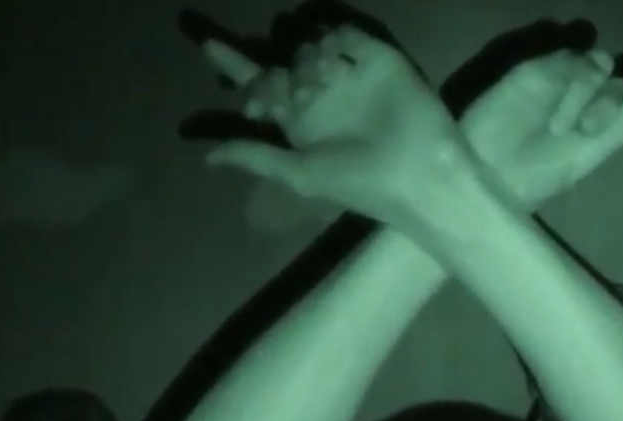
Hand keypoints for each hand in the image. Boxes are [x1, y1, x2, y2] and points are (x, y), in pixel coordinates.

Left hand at [196, 22, 464, 224]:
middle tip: (291, 95)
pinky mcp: (377, 60)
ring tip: (325, 87)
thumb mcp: (299, 174)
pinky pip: (344, 35)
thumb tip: (206, 157)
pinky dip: (334, 42)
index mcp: (300, 123)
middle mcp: (322, 95)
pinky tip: (340, 66)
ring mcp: (349, 75)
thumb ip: (255, 156)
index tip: (205, 44)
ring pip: (309, 46)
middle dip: (277, 73)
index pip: (260, 87)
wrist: (417, 174)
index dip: (233, 66)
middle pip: (282, 63)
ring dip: (306, 61)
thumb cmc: (358, 183)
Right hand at [459, 49, 622, 209]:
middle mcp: (584, 100)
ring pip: (600, 64)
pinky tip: (555, 114)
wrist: (487, 173)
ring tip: (560, 126)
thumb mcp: (585, 159)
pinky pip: (572, 59)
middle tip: (583, 131)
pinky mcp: (538, 69)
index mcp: (600, 125)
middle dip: (610, 104)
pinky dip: (573, 82)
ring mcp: (561, 82)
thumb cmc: (535, 177)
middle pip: (622, 80)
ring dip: (589, 93)